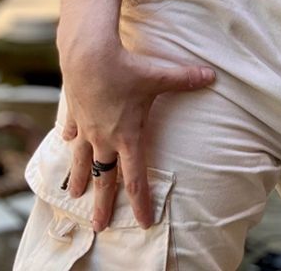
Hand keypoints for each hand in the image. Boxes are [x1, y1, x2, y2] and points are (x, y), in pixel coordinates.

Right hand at [60, 36, 214, 231]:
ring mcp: (86, 127)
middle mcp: (104, 138)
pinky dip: (70, 139)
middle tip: (100, 226)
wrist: (88, 54)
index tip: (144, 222)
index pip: (135, 179)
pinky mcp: (74, 113)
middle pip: (104, 178)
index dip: (141, 202)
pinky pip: (71, 131)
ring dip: (79, 179)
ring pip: (81, 161)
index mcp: (127, 136)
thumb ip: (185, 79)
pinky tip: (69, 142)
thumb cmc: (126, 68)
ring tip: (74, 195)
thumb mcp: (159, 75)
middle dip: (102, 204)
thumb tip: (212, 75)